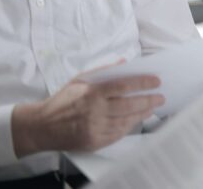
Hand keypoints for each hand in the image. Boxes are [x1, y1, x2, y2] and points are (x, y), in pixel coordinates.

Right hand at [12, 69, 162, 155]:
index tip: (156, 81)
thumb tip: (125, 62)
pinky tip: (137, 120)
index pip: (123, 86)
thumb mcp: (80, 80)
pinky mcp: (94, 141)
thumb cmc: (63, 100)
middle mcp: (94, 111)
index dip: (142, 83)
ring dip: (143, 114)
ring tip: (152, 108)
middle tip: (160, 97)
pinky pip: (118, 134)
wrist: (42, 126)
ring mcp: (95, 128)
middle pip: (129, 105)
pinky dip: (129, 126)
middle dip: (148, 100)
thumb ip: (104, 71)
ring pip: (126, 121)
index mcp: (92, 93)